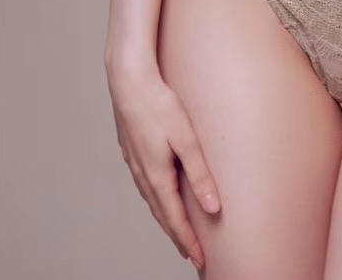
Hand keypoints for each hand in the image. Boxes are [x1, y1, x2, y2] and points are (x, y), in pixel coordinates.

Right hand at [106, 59, 219, 268]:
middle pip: (162, 215)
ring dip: (167, 219)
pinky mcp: (131, 151)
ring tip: (179, 230)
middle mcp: (143, 174)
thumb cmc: (159, 104)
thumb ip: (200, 173)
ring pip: (152, 201)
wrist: (128, 79)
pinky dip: (157, 200)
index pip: (175, 219)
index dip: (188, 241)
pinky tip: (161, 195)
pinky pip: (146, 185)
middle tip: (192, 254)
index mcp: (157, 175)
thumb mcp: (186, 139)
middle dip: (177, 236)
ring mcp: (134, 163)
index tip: (200, 261)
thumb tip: (213, 207)